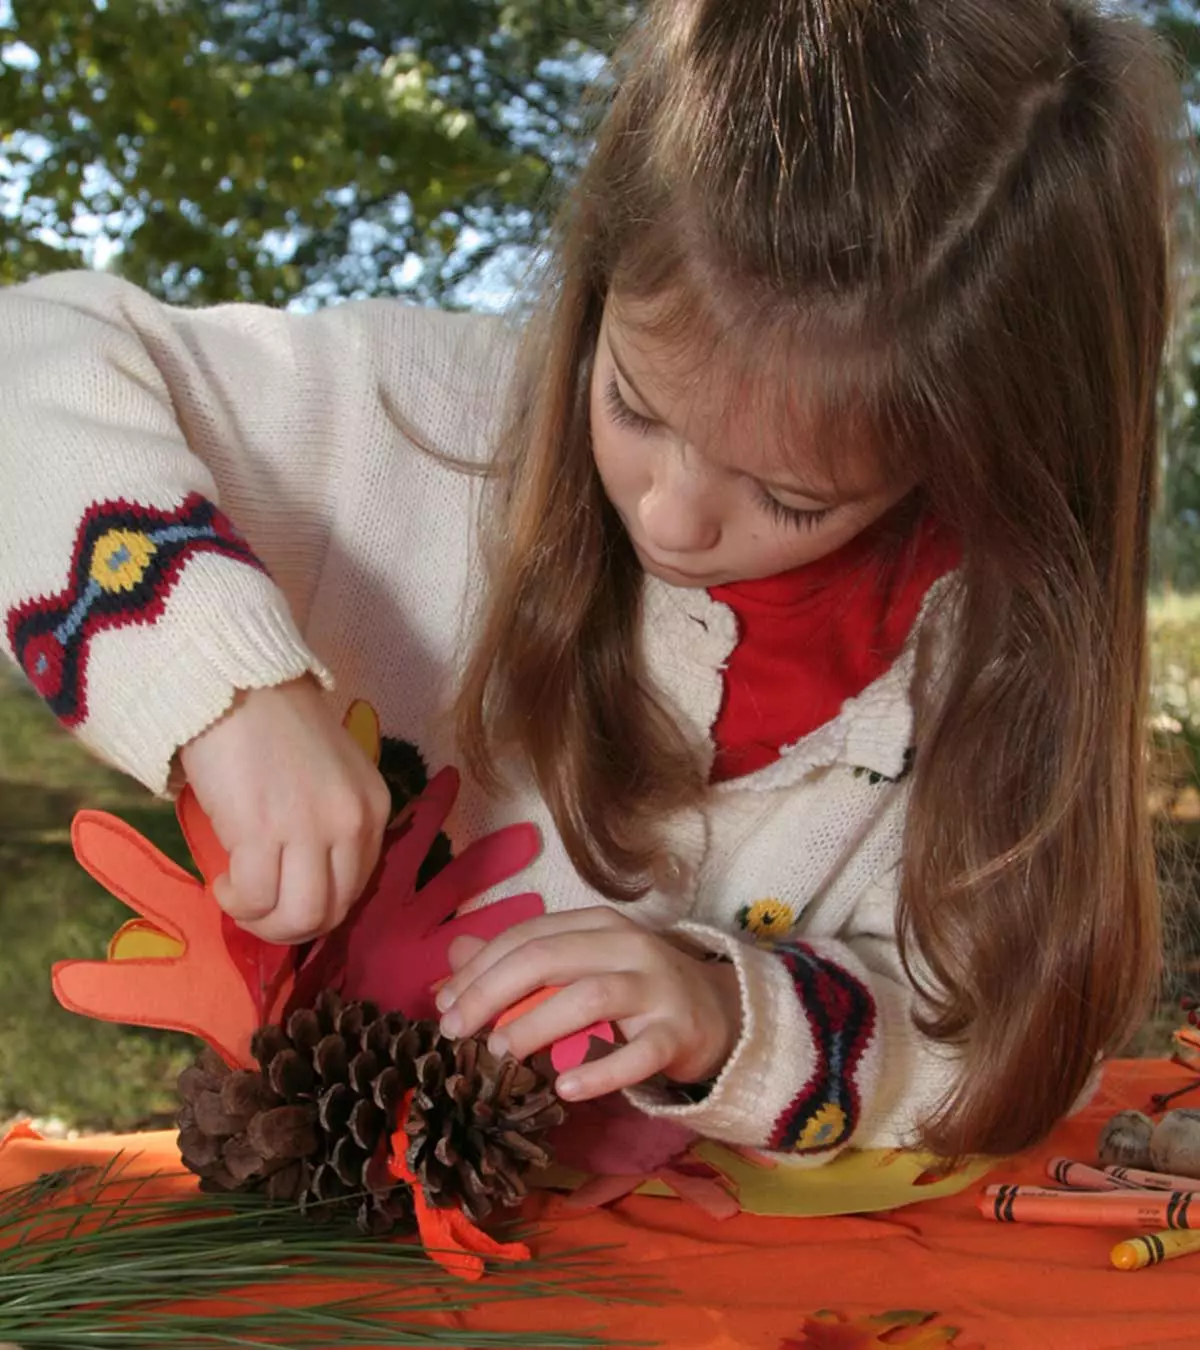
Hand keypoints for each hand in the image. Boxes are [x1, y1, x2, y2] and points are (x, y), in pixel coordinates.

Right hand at [178, 677, 391, 943]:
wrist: (235, 682)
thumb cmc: (274, 724)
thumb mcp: (328, 775)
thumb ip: (329, 822)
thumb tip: (301, 877)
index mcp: (373, 808)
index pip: (357, 887)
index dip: (317, 905)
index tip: (285, 897)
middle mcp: (352, 823)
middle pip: (332, 912)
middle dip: (290, 927)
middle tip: (258, 909)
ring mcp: (310, 829)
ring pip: (300, 917)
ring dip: (264, 923)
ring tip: (239, 899)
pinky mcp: (263, 831)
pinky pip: (255, 898)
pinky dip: (236, 902)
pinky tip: (223, 881)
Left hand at [434, 908, 742, 1101]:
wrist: (721, 1013)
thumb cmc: (636, 990)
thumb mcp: (579, 965)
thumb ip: (520, 959)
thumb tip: (453, 956)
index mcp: (597, 924)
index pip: (527, 936)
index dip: (479, 968)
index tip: (442, 1004)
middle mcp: (627, 945)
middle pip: (549, 957)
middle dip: (492, 992)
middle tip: (455, 1030)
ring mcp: (657, 988)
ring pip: (589, 997)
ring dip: (536, 1025)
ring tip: (498, 1053)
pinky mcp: (679, 1033)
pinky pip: (638, 1053)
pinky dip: (599, 1072)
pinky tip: (564, 1090)